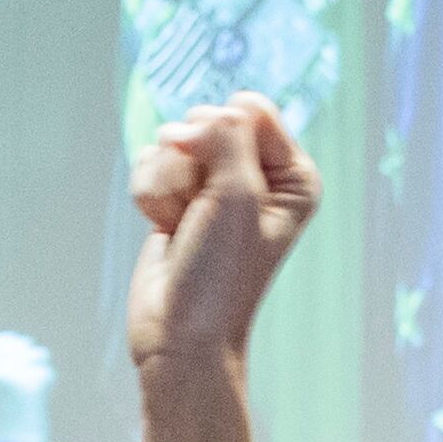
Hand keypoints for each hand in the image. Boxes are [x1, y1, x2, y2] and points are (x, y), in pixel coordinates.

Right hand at [128, 97, 320, 376]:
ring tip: (183, 226)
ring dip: (168, 185)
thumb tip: (188, 123)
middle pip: (205, 120)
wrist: (180, 332)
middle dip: (191, 164)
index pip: (250, 109)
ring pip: (171, 143)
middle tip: (201, 213)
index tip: (226, 185)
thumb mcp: (238, 193)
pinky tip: (166, 228)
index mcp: (292, 174)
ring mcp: (213, 185)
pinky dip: (151, 196)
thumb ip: (224, 134)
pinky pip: (149, 163)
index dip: (225, 136)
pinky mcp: (178, 197)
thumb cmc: (220, 274)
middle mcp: (256, 175)